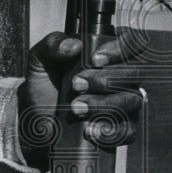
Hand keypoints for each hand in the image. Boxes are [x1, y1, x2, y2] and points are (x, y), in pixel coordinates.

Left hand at [18, 31, 145, 163]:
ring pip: (132, 99)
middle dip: (104, 79)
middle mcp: (122, 76)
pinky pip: (129, 129)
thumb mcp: (41, 61)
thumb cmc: (45, 86)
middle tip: (76, 85)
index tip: (94, 60)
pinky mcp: (123, 127)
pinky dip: (111, 130)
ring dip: (104, 104)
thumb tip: (74, 45)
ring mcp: (125, 101)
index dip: (120, 48)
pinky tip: (89, 129)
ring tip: (76, 108)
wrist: (38, 119)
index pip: (132, 42)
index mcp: (108, 53)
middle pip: (134, 72)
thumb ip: (51, 46)